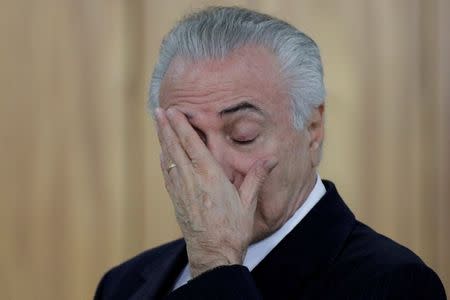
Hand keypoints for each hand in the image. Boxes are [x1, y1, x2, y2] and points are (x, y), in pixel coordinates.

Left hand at [155, 107, 276, 276]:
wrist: (213, 254)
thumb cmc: (232, 229)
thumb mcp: (248, 202)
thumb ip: (257, 177)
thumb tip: (271, 159)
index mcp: (210, 177)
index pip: (192, 144)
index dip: (181, 126)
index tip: (174, 111)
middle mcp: (192, 180)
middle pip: (176, 148)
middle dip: (167, 127)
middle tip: (160, 110)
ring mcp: (181, 190)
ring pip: (169, 159)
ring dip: (163, 140)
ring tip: (159, 125)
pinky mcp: (176, 201)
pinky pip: (167, 174)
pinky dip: (164, 160)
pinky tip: (163, 153)